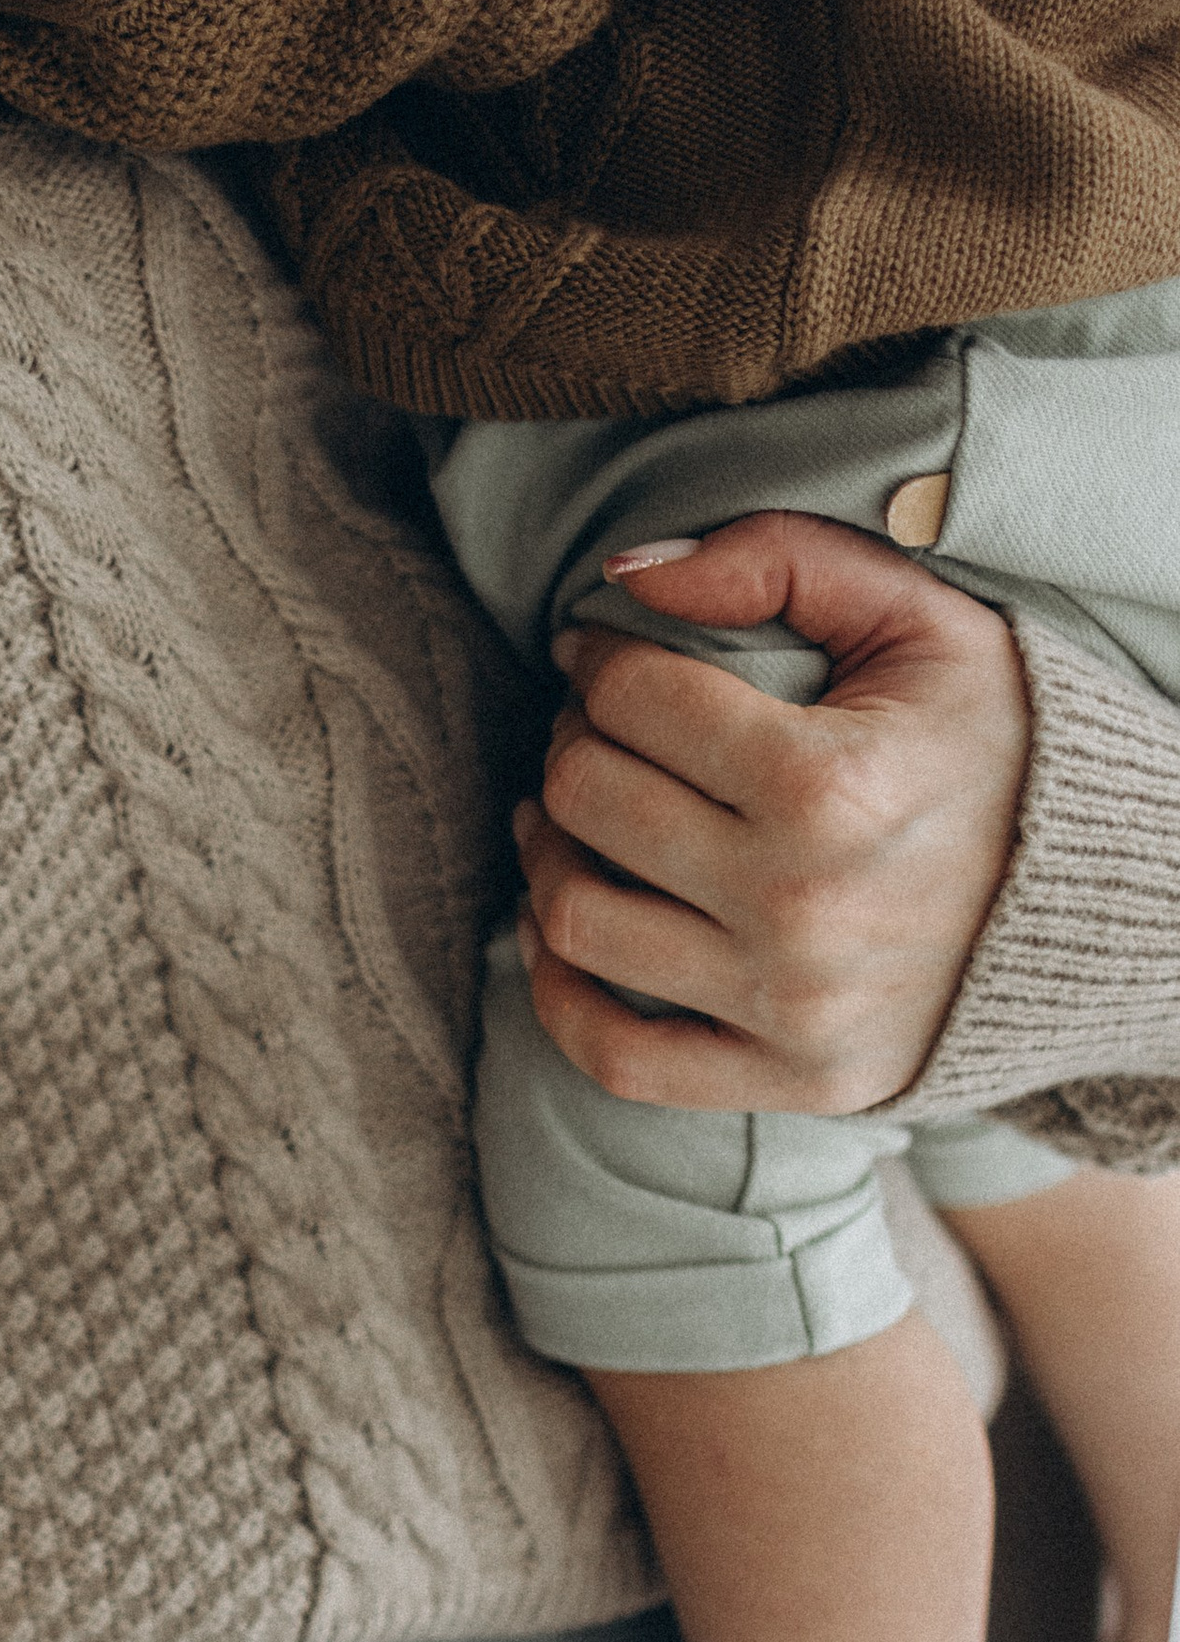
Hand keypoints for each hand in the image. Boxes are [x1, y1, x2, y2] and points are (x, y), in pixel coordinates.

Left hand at [514, 515, 1029, 1114]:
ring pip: (575, 922)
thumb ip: (779, 563)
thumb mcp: (923, 622)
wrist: (1098, 901)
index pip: (636, 700)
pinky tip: (561, 930)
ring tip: (563, 817)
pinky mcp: (788, 1079)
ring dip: (543, 855)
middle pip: (590, 800)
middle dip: (569, 744)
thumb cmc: (999, 747)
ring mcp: (789, 1005)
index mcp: (830, 783)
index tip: (598, 656)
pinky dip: (558, 995)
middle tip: (590, 729)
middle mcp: (799, 904)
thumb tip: (626, 574)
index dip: (597, 660)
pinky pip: (613, 1058)